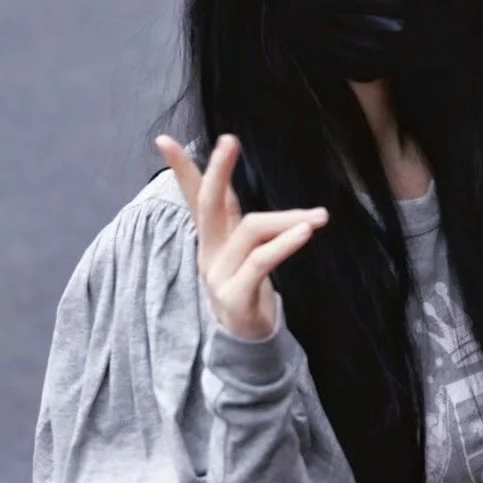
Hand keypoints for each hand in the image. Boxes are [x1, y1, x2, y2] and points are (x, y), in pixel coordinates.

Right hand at [156, 133, 327, 341]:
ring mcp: (219, 275)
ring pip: (250, 231)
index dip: (181, 169)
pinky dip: (284, 245)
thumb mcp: (241, 249)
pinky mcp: (236, 297)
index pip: (194, 197)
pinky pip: (261, 262)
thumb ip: (234, 218)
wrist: (246, 342)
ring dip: (286, 219)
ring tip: (319, 216)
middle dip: (217, 170)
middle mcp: (210, 253)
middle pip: (208, 204)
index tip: (164, 139)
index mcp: (211, 239)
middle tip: (229, 141)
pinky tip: (306, 232)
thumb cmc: (248, 287)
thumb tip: (228, 181)